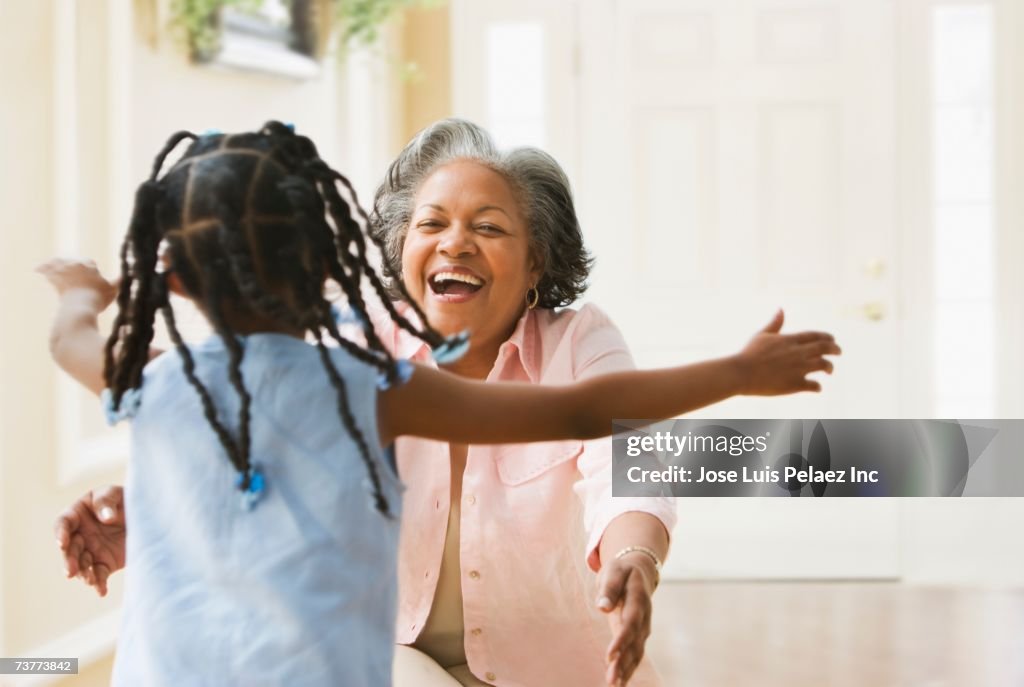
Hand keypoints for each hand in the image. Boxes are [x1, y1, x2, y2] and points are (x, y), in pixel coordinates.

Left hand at [36, 257, 117, 308]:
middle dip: (70, 264)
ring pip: (57, 263)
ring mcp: (64, 270)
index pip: (89, 262)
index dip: (88, 267)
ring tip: (49, 265)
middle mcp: (76, 264)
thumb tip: (126, 275)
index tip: (88, 272)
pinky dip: (41, 268)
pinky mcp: (53, 277)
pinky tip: (37, 269)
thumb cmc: (98, 299)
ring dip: (53, 263)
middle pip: (72, 261)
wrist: (80, 307)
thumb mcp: (112, 290)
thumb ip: (118, 281)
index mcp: (91, 265)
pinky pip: (45, 269)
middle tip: (66, 266)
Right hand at [54, 485, 125, 596]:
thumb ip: (106, 501)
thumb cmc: (125, 498)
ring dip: (83, 574)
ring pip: (82, 565)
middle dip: (70, 561)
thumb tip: (106, 518)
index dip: (60, 533)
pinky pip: (99, 575)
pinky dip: (99, 584)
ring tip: (90, 580)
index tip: (62, 542)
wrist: (146, 514)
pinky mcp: (105, 563)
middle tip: (71, 571)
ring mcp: (91, 550)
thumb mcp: (116, 493)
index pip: (63, 523)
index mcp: (77, 514)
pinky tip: (101, 591)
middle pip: (69, 549)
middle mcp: (80, 535)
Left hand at [596, 554, 657, 685]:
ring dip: (626, 670)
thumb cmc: (621, 571)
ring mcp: (643, 627)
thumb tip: (602, 608)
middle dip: (624, 663)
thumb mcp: (613, 572)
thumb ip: (608, 589)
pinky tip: (619, 682)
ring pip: (637, 652)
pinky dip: (628, 669)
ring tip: (614, 685)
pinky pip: (635, 654)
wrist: (638, 571)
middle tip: (612, 681)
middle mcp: (644, 617)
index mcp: (638, 599)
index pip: (630, 623)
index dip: (622, 640)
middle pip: (635, 643)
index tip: (610, 656)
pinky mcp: (637, 635)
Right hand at [737, 309, 840, 394]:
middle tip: (839, 352)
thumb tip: (781, 309)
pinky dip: (818, 386)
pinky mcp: (795, 384)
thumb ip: (775, 323)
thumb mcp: (762, 335)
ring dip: (829, 367)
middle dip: (835, 349)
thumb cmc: (749, 353)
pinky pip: (814, 386)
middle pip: (825, 348)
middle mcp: (798, 352)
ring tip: (829, 370)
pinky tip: (816, 387)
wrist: (741, 373)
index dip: (827, 337)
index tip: (832, 340)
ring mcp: (798, 368)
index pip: (816, 335)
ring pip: (824, 365)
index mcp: (790, 339)